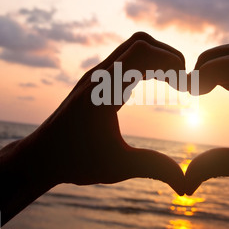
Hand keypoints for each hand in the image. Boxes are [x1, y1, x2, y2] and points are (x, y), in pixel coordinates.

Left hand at [22, 32, 185, 194]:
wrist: (41, 156)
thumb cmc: (74, 161)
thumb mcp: (117, 167)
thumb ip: (153, 169)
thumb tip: (185, 186)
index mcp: (103, 91)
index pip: (142, 52)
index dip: (171, 62)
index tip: (186, 87)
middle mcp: (99, 76)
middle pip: (140, 42)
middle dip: (169, 56)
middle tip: (184, 83)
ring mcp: (96, 76)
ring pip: (132, 48)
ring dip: (157, 58)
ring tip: (174, 82)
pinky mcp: (96, 81)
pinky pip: (125, 60)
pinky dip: (146, 65)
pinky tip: (154, 86)